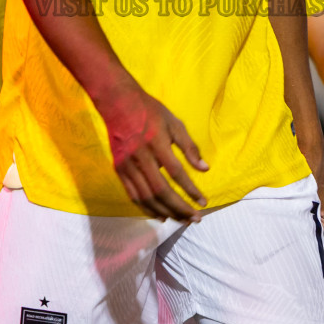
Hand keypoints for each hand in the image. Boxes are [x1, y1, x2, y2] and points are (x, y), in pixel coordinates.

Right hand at [97, 81, 208, 219]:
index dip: (190, 190)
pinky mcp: (119, 170)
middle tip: (195, 218)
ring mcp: (127, 165)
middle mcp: (140, 157)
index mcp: (156, 143)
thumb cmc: (150, 112)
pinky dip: (147, 208)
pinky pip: (133, 195)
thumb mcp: (174, 123)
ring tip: (181, 220)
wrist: (118, 104)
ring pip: (146, 197)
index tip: (203, 202)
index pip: (176, 173)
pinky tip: (161, 215)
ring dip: (165, 212)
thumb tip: (205, 169)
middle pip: (160, 191)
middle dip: (179, 208)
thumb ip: (189, 147)